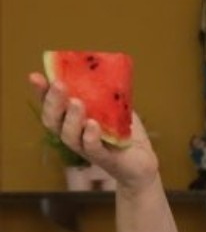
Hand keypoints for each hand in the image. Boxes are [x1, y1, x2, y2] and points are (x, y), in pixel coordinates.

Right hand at [31, 72, 160, 191]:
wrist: (143, 162)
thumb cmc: (124, 134)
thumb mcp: (116, 108)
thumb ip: (106, 93)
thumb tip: (100, 70)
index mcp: (72, 120)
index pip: (51, 106)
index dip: (42, 92)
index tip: (36, 76)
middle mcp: (74, 134)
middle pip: (53, 120)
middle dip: (53, 102)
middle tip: (59, 85)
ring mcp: (86, 148)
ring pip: (69, 135)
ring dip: (71, 118)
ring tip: (76, 102)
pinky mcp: (104, 158)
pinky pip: (91, 148)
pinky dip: (90, 136)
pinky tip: (93, 125)